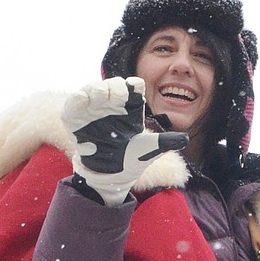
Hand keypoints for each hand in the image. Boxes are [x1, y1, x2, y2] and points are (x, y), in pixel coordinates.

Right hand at [62, 78, 188, 205]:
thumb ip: (165, 141)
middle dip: (113, 86)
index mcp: (131, 108)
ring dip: (96, 89)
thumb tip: (185, 139)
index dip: (132, 86)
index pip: (133, 87)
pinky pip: (74, 103)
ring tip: (99, 98)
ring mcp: (94, 110)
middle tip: (116, 97)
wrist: (110, 175)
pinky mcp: (77, 119)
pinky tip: (82, 101)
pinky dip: (77, 99)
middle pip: (112, 84)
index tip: (133, 91)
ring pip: (93, 89)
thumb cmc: (131, 159)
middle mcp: (113, 105)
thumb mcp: (150, 150)